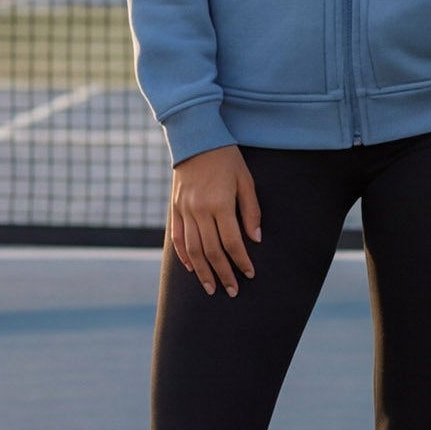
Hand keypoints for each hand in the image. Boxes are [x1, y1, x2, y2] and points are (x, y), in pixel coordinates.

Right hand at [169, 144, 258, 296]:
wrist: (196, 138)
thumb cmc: (227, 158)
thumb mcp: (246, 180)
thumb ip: (251, 211)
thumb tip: (255, 239)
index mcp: (220, 204)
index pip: (232, 242)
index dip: (241, 261)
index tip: (249, 274)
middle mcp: (200, 210)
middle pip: (211, 251)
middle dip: (223, 274)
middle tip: (232, 291)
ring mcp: (184, 210)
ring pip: (193, 250)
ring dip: (203, 272)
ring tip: (211, 288)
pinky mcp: (175, 208)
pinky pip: (178, 238)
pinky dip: (184, 256)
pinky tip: (192, 268)